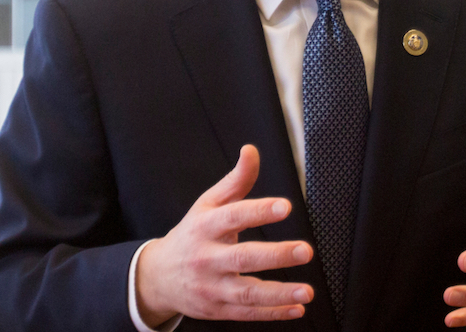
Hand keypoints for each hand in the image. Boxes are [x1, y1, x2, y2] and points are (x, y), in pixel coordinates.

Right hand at [135, 145, 313, 325]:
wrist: (158, 276)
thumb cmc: (191, 235)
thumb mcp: (207, 205)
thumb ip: (235, 181)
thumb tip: (251, 151)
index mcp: (205, 226)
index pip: (233, 216)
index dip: (259, 211)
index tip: (284, 206)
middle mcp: (206, 257)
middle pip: (242, 257)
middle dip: (276, 254)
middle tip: (305, 251)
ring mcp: (211, 286)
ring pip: (246, 293)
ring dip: (279, 293)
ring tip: (307, 292)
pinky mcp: (218, 308)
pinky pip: (248, 313)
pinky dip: (273, 313)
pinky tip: (296, 309)